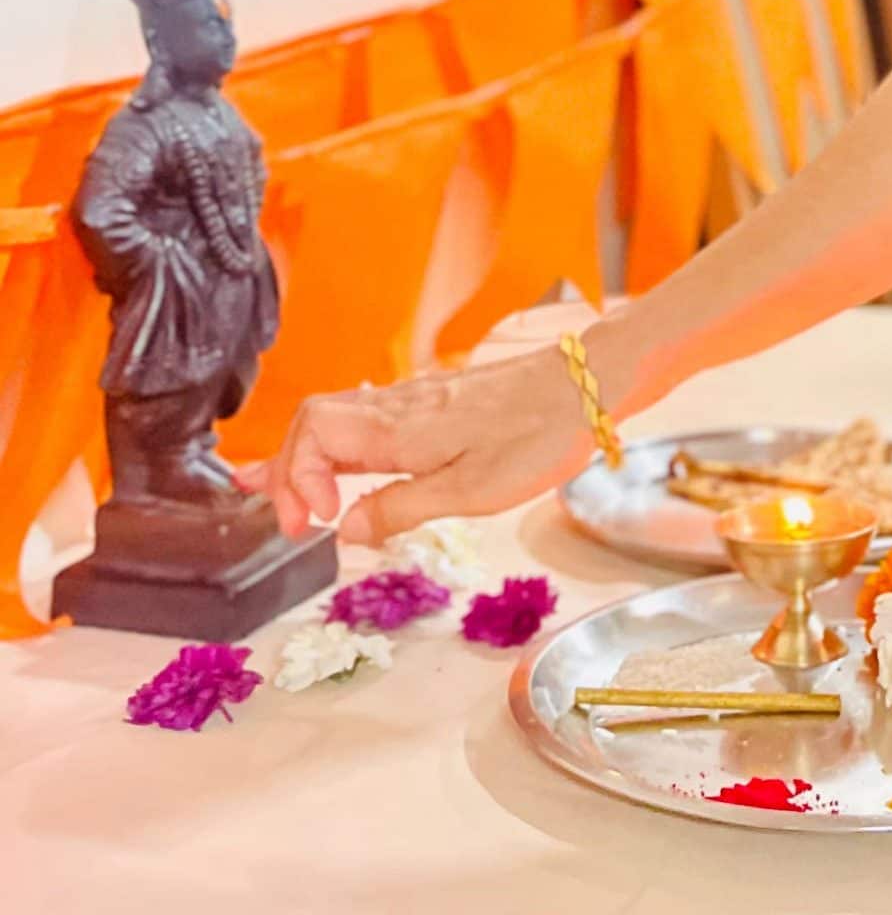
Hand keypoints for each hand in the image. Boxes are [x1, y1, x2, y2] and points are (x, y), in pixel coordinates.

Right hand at [246, 340, 596, 545]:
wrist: (586, 386)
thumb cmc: (535, 439)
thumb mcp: (470, 492)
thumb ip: (400, 508)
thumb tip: (344, 530)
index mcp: (398, 426)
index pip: (311, 432)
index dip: (296, 477)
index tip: (318, 523)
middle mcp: (397, 406)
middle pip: (312, 422)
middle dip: (287, 471)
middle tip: (293, 525)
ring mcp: (414, 401)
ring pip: (337, 420)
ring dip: (306, 459)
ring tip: (281, 497)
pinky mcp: (434, 404)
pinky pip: (367, 420)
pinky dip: (338, 447)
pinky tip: (336, 469)